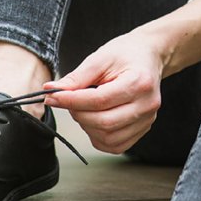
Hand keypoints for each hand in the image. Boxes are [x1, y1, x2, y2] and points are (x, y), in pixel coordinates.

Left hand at [44, 32, 163, 153]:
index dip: (72, 101)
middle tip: (68, 102)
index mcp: (139, 82)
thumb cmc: (126, 54)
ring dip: (87, 127)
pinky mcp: (143, 130)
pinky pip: (116, 145)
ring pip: (109, 138)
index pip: (100, 100)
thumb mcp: (100, 58)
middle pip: (104, 122)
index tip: (53, 97)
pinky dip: (99, 137)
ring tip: (83, 109)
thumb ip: (77, 78)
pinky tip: (94, 122)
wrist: (148, 57)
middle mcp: (147, 105)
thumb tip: (52, 91)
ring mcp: (147, 120)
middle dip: (78, 114)